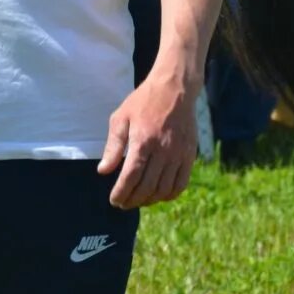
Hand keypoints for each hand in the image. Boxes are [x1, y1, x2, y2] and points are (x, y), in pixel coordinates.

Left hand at [98, 66, 198, 208]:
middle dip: (132, 200)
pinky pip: (181, 184)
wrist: (174, 89)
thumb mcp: (120, 118)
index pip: (131, 177)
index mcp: (142, 141)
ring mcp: (178, 154)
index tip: (114, 200)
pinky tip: (158, 195)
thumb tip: (104, 171)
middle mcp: (162, 150)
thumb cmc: (143, 102)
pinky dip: (169, 194)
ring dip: (149, 200)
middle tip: (123, 203)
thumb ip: (113, 146)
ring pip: (164, 189)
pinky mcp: (189, 155)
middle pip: (147, 187)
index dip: (121, 192)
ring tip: (138, 200)